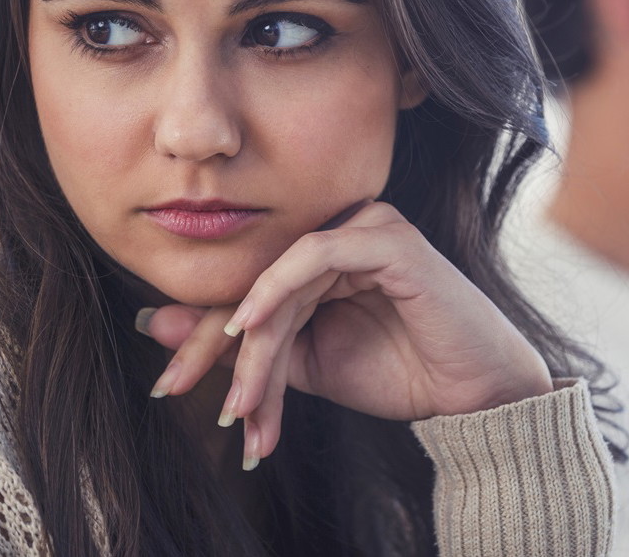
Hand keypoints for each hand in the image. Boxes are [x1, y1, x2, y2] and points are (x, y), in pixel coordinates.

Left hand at [138, 201, 552, 468]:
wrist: (475, 398)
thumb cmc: (402, 374)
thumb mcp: (308, 365)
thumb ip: (246, 344)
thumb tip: (154, 323)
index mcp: (330, 256)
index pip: (254, 286)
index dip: (206, 335)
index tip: (170, 382)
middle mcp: (348, 230)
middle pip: (260, 281)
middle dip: (216, 344)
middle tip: (178, 387)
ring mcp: (371, 228)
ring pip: (283, 278)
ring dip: (254, 345)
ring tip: (240, 402)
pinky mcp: (390, 239)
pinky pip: (317, 254)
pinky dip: (277, 289)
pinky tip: (248, 328)